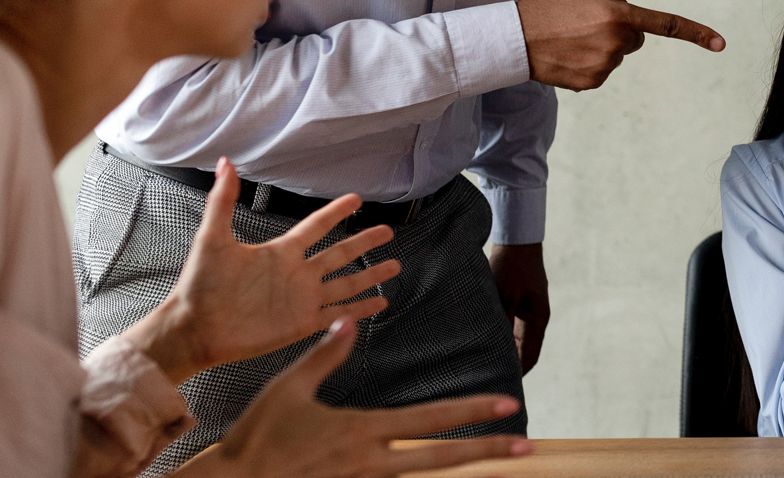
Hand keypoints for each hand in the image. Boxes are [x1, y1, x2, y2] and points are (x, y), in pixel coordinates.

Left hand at [121, 159, 399, 384]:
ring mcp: (302, 299)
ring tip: (394, 266)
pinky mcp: (302, 324)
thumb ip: (223, 201)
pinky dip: (360, 310)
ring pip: (346, 283)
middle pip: (340, 254)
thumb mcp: (213, 238)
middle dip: (364, 242)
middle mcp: (296, 273)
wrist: (195, 327)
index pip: (316, 227)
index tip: (356, 200)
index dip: (336, 213)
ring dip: (370, 276)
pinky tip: (379, 304)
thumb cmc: (199, 284)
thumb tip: (226, 163)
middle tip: (387, 232)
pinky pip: (338, 314)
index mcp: (280, 252)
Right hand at [176, 318, 529, 477]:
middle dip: (487, 451)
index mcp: (362, 431)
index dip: (472, 411)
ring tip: (492, 457)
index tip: (508, 404)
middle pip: (442, 458)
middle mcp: (371, 462)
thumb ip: (323, 356)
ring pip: (421, 475)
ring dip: (457, 466)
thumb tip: (348, 322)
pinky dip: (415, 477)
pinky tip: (435, 468)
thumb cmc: (256, 438)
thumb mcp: (288, 389)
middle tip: (527, 446)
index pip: (431, 420)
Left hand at [489, 244, 549, 374]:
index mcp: (538, 320)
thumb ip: (500, 326)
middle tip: (487, 379)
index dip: (516, 375)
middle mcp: (535, 317)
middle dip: (508, 365)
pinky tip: (482, 338)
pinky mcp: (518, 300)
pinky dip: (498, 334)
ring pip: (514, 338)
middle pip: (523, 350)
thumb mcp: (503, 298)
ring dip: (501, 349)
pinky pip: (509, 325)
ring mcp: (527, 308)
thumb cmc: (511, 266)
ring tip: (482, 362)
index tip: (499, 386)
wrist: (516, 237)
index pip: (529, 358)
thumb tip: (492, 352)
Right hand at [516, 0, 724, 90]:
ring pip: (616, 57)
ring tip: (569, 40)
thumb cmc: (550, 8)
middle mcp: (617, 42)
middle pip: (635, 40)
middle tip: (586, 27)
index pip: (664, 24)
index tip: (720, 44)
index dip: (695, 33)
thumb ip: (615, 1)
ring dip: (600, 49)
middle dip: (619, 33)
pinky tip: (566, 57)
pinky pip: (601, 72)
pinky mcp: (594, 83)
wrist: (515, 39)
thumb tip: (629, 19)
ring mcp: (607, 66)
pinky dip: (587, 66)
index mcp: (619, 15)